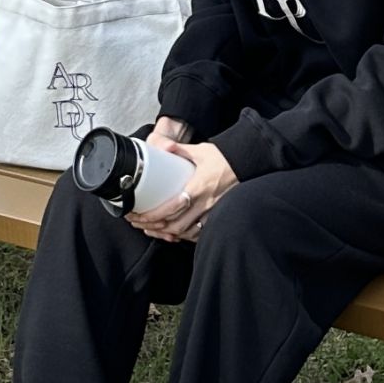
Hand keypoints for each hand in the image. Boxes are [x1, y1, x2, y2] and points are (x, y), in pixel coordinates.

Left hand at [130, 122, 237, 242]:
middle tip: (138, 223)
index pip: (172, 207)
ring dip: (166, 233)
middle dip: (154, 227)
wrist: (245, 165)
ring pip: (185, 232)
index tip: (139, 215)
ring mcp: (211, 213)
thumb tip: (163, 146)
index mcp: (197, 188)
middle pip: (175, 224)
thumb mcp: (200, 150)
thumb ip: (180, 150)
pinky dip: (184, 236)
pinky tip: (174, 235)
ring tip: (151, 230)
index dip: (154, 215)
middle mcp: (204, 204)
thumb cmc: (223, 158)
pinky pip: (198, 233)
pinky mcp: (216, 217)